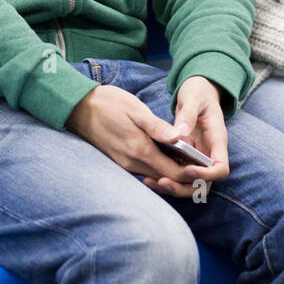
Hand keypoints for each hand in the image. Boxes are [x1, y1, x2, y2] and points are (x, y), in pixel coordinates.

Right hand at [64, 77, 227, 198]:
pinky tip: (168, 156)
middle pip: (166, 179)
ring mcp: (125, 165)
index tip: (205, 167)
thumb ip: (157, 127)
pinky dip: (159, 167)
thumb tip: (179, 137)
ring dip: (172, 172)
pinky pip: (145, 171)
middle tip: (203, 166)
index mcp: (140, 150)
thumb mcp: (135, 109)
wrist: (77, 108)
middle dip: (185, 177)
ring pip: (156, 176)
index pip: (173, 173)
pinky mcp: (120, 162)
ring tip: (190, 161)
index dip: (192, 173)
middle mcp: (132, 163)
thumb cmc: (108, 104)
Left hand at [141, 75, 228, 197]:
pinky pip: (178, 174)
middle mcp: (209, 153)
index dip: (206, 174)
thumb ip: (188, 115)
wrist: (198, 91)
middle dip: (185, 187)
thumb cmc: (198, 92)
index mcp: (217, 140)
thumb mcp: (193, 98)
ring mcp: (197, 157)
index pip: (220, 168)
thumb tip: (180, 134)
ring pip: (190, 183)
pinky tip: (148, 177)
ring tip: (152, 182)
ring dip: (174, 187)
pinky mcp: (186, 157)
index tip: (188, 170)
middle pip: (204, 183)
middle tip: (163, 182)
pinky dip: (166, 178)